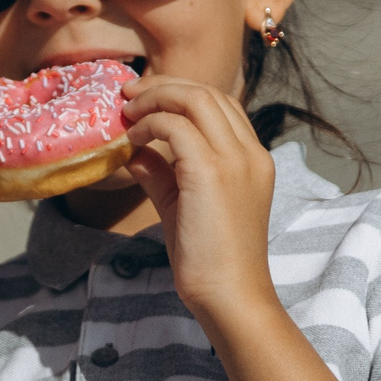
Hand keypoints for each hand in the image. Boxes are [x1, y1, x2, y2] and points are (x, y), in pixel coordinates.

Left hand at [120, 75, 279, 322]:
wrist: (228, 294)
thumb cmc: (208, 257)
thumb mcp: (182, 203)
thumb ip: (162, 172)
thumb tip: (135, 150)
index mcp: (252, 158)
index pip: (220, 104)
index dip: (180, 93)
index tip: (144, 99)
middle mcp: (250, 153)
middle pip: (208, 93)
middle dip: (164, 86)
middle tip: (128, 94)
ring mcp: (236, 161)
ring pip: (196, 98)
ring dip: (156, 97)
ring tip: (128, 112)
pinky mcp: (213, 172)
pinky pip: (176, 126)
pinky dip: (150, 123)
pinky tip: (133, 139)